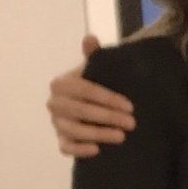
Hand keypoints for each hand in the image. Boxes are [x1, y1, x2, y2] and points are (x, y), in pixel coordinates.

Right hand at [48, 33, 134, 156]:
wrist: (90, 107)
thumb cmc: (94, 87)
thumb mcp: (96, 71)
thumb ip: (94, 56)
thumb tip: (90, 38)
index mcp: (61, 84)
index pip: (84, 90)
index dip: (108, 98)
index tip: (130, 106)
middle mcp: (55, 103)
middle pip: (81, 111)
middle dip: (108, 117)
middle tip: (132, 123)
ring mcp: (56, 123)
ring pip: (74, 130)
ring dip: (98, 134)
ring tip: (121, 137)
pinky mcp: (60, 140)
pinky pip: (65, 147)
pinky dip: (79, 150)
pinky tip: (97, 150)